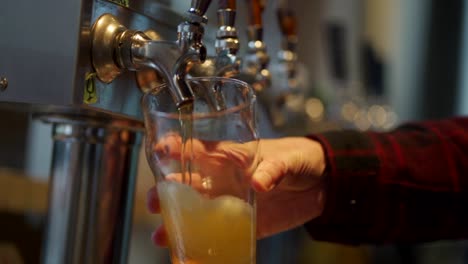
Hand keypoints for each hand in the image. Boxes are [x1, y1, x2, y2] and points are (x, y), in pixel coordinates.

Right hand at [147, 136, 326, 245]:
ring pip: (196, 211)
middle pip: (187, 183)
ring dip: (176, 221)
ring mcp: (231, 202)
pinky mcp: (244, 224)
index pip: (197, 149)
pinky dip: (201, 243)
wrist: (323, 183)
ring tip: (161, 233)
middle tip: (154, 201)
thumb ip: (273, 168)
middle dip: (166, 191)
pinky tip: (186, 252)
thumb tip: (259, 183)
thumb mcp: (288, 158)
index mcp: (231, 157)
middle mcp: (224, 179)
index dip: (175, 147)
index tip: (158, 151)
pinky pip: (218, 234)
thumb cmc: (301, 159)